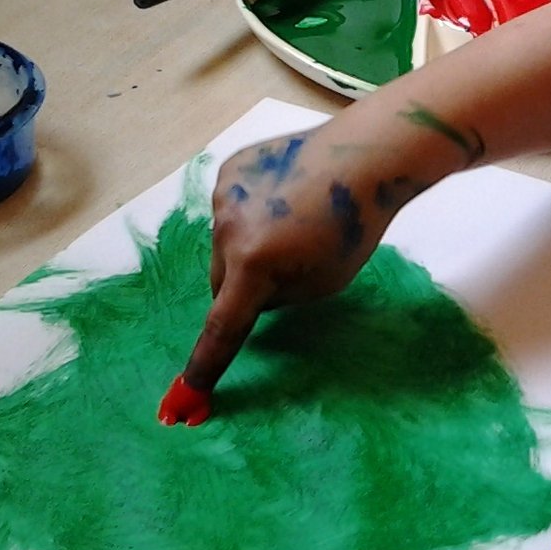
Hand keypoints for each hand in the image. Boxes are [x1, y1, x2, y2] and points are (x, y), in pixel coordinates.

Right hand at [183, 132, 401, 391]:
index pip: (223, 326)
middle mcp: (227, 230)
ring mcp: (223, 196)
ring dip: (244, 249)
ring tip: (290, 226)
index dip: (207, 363)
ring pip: (221, 245)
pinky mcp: (228, 171)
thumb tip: (250, 295)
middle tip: (282, 272)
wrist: (362, 158)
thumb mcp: (322, 284)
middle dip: (241, 289)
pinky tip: (284, 198)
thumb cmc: (351, 229)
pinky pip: (229, 209)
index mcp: (254, 264)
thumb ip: (277, 298)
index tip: (187, 392)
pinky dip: (248, 213)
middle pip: (220, 282)